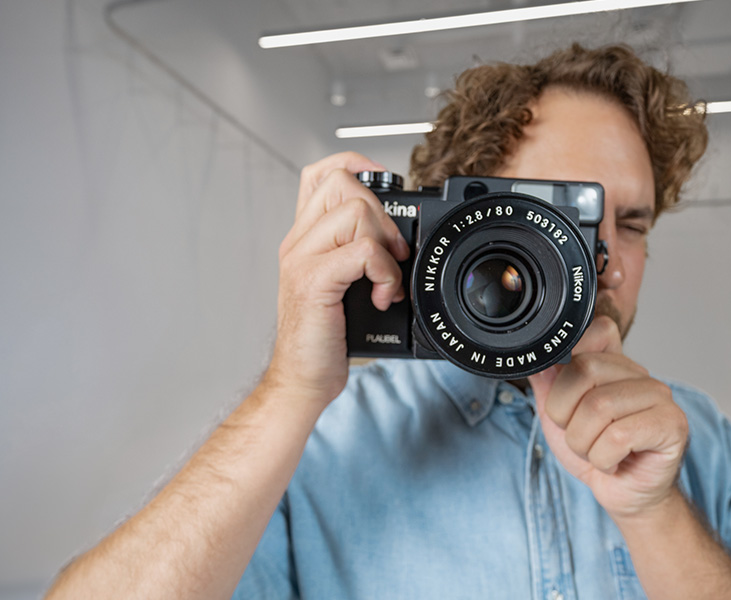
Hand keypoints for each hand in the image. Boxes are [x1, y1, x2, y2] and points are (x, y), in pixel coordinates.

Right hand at [264, 152, 409, 406]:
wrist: (303, 380)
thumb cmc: (327, 339)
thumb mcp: (345, 287)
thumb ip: (360, 256)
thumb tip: (402, 238)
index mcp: (305, 239)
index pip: (321, 174)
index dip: (357, 166)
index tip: (387, 185)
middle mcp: (298, 243)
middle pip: (344, 186)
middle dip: (384, 216)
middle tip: (392, 255)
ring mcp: (302, 259)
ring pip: (356, 213)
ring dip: (387, 247)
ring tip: (385, 281)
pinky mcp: (313, 280)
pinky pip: (362, 251)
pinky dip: (385, 273)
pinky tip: (381, 297)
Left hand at [528, 316, 688, 521]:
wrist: (623, 495)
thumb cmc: (595, 452)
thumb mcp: (557, 418)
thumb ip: (546, 384)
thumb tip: (537, 359)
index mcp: (614, 363)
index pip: (595, 332)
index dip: (565, 372)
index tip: (567, 405)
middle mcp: (639, 373)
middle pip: (584, 369)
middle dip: (565, 415)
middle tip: (579, 436)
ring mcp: (660, 396)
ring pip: (599, 406)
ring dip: (583, 443)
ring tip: (596, 452)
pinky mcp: (672, 424)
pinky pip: (619, 436)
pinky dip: (603, 459)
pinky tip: (614, 462)